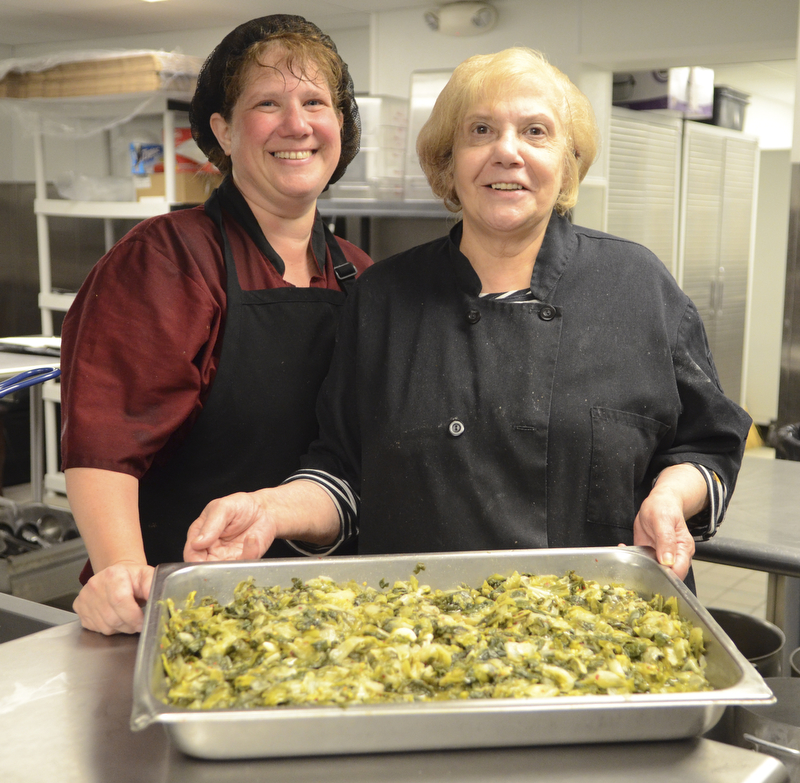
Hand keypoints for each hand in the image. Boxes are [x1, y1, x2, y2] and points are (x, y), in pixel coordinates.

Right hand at [72, 562, 153, 634]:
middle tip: (138, 623)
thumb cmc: (133, 577)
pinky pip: (95, 628)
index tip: (143, 622)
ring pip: (104, 626)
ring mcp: (84, 597)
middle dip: (130, 625)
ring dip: (120, 628)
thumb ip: (153, 586)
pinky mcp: (79, 608)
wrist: (117, 574)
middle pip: (113, 617)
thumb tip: (159, 600)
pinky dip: (108, 628)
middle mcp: (95, 585)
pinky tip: (115, 617)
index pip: (120, 601)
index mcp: (113, 575)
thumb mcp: (147, 576)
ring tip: (128, 618)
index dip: (133, 616)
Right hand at [184, 492, 275, 561]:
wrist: (264, 509)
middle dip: (211, 567)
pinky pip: (243, 563)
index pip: (191, 552)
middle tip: (221, 559)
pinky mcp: (243, 559)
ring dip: (232, 562)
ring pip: (223, 570)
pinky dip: (249, 553)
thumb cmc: (240, 506)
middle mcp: (211, 549)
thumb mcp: (222, 508)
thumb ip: (210, 525)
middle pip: (204, 567)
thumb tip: (197, 543)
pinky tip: (252, 538)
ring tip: (243, 544)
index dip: (194, 558)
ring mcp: (227, 557)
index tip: (200, 559)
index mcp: (200, 534)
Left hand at [632, 466, 703, 580]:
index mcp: (683, 549)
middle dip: (649, 573)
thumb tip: (668, 561)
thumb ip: (666, 540)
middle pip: (666, 576)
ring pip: (652, 571)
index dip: (666, 575)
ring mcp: (661, 556)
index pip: (678, 571)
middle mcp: (674, 555)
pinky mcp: (650, 554)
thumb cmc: (665, 508)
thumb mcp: (663, 520)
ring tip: (626, 552)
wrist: (659, 502)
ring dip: (637, 565)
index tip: (651, 570)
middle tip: (634, 561)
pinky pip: (640, 561)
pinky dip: (630, 556)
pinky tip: (623, 546)